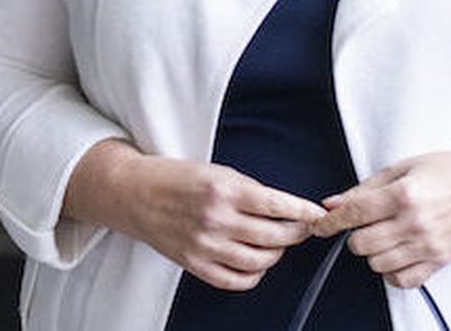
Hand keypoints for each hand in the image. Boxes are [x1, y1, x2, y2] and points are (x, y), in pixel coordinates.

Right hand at [65, 140, 323, 290]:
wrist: (133, 194)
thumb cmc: (174, 178)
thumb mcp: (214, 170)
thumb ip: (248, 190)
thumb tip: (283, 208)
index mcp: (222, 189)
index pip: (277, 205)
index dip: (304, 212)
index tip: (317, 214)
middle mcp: (215, 219)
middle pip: (275, 237)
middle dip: (296, 233)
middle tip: (301, 228)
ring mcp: (205, 245)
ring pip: (260, 261)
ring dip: (276, 254)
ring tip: (275, 244)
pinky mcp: (195, 264)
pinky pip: (236, 280)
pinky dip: (253, 275)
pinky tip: (254, 262)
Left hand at [313, 150, 450, 288]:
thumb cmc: (444, 171)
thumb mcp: (399, 169)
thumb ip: (363, 189)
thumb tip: (331, 205)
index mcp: (403, 195)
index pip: (354, 215)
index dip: (330, 223)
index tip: (319, 226)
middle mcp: (415, 223)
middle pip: (362, 244)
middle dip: (353, 236)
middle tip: (362, 225)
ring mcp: (428, 245)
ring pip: (378, 264)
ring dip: (372, 253)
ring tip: (382, 236)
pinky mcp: (439, 260)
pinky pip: (404, 280)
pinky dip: (392, 272)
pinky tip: (394, 255)